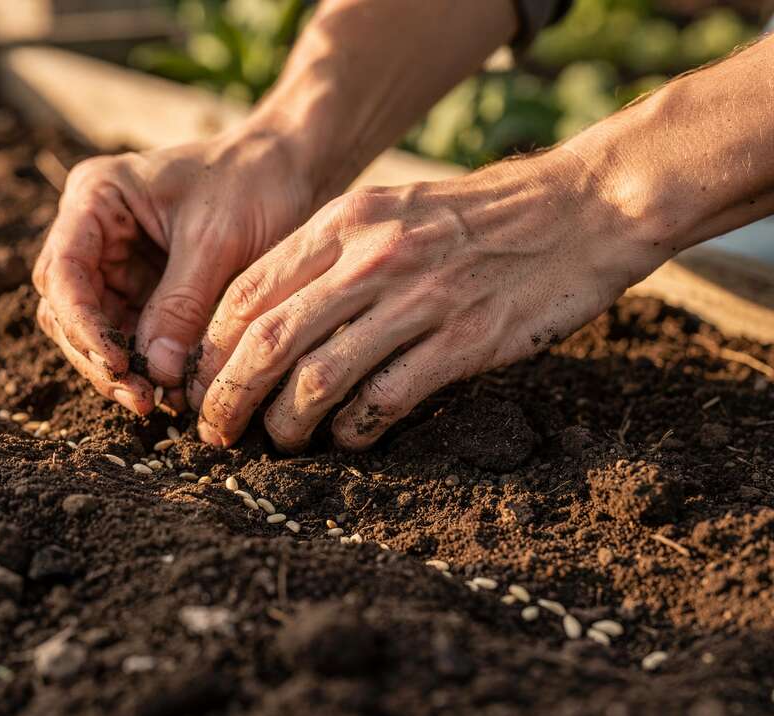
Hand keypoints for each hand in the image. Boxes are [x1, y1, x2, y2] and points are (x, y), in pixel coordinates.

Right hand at [32, 130, 313, 413]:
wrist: (291, 166)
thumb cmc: (254, 180)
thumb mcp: (217, 241)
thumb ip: (182, 305)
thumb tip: (155, 372)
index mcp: (96, 198)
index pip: (64, 271)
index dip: (82, 324)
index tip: (116, 363)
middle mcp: (93, 230)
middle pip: (66, 307)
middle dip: (97, 355)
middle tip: (139, 397)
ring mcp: (114, 260)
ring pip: (91, 328)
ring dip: (115, 368)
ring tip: (152, 401)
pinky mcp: (141, 286)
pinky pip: (127, 333)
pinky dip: (141, 363)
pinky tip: (167, 389)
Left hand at [187, 150, 668, 450]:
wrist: (581, 207)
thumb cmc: (472, 217)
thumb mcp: (386, 210)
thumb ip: (324, 256)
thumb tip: (258, 320)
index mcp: (344, 222)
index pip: (247, 293)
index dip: (211, 349)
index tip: (199, 384)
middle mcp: (372, 258)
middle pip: (268, 342)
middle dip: (228, 397)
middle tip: (214, 432)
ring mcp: (419, 300)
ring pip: (318, 378)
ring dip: (286, 424)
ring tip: (279, 442)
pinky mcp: (465, 341)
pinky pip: (385, 399)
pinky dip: (355, 430)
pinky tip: (349, 439)